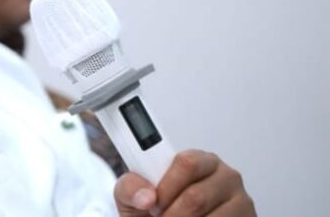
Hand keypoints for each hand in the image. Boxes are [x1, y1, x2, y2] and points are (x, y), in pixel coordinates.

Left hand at [114, 150, 254, 215]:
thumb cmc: (156, 211)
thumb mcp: (134, 197)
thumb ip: (130, 188)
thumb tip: (147, 196)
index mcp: (200, 161)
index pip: (187, 163)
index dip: (166, 187)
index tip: (153, 205)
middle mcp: (226, 177)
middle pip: (196, 197)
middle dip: (172, 215)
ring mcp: (241, 202)